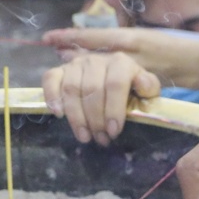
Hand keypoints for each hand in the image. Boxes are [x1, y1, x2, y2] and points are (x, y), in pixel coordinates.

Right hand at [40, 43, 161, 144]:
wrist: (114, 79)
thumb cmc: (131, 88)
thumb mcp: (147, 89)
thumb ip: (149, 86)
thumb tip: (143, 84)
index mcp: (120, 62)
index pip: (115, 84)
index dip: (113, 109)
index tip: (114, 131)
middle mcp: (96, 60)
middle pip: (92, 89)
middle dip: (96, 119)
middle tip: (100, 139)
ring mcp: (76, 64)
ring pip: (71, 89)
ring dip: (76, 117)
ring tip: (84, 136)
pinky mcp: (59, 70)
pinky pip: (50, 79)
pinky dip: (52, 96)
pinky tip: (58, 114)